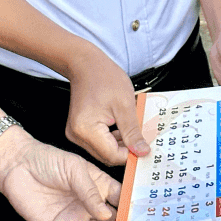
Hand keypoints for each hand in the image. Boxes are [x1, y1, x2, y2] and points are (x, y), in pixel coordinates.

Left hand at [0, 127, 120, 220]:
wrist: (18, 168)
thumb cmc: (47, 160)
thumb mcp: (74, 168)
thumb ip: (90, 191)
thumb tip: (105, 212)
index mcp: (98, 184)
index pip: (120, 199)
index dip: (131, 208)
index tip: (144, 218)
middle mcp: (89, 204)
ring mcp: (75, 217)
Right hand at [64, 46, 146, 166]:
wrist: (86, 64)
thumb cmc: (104, 77)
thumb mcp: (125, 105)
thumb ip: (133, 132)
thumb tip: (142, 152)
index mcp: (86, 129)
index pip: (112, 156)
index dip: (131, 154)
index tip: (145, 149)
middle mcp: (76, 135)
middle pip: (107, 156)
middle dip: (126, 149)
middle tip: (142, 139)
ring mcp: (75, 134)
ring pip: (103, 150)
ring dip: (120, 144)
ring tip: (132, 130)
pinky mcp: (78, 130)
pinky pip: (98, 143)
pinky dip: (112, 138)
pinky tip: (121, 127)